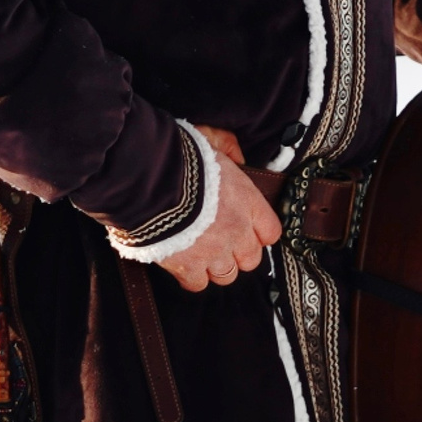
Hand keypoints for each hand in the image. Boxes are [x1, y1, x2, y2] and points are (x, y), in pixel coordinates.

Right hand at [154, 126, 282, 293]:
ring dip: (216, 265)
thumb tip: (239, 157)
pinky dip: (191, 276)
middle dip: (237, 252)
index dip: (258, 232)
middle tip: (222, 240)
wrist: (150, 181)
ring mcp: (214, 253)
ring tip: (202, 252)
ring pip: (227, 275)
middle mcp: (236, 232)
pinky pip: (198, 284)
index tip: (247, 228)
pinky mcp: (188, 267)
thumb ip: (230, 147)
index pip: (271, 232)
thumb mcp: (212, 138)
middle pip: (251, 259)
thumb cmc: (181, 158)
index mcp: (247, 203)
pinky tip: (183, 262)